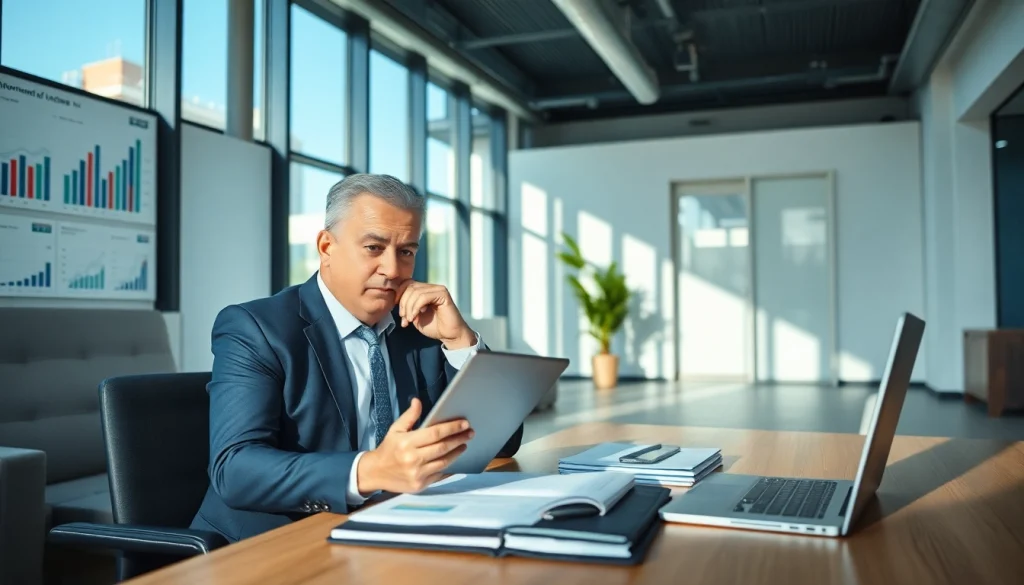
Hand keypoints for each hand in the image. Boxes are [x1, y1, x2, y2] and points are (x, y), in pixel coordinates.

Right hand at [356, 398, 473, 493]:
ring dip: (457, 452)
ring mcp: (417, 474)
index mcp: (407, 442)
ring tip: (464, 444)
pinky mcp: (420, 485)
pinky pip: (440, 475)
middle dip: (459, 439)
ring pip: (444, 462)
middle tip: (470, 432)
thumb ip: (409, 416)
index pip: (435, 433)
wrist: (375, 472)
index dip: (452, 428)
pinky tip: (455, 459)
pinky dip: (450, 467)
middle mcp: (412, 459)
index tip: (464, 423)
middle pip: (443, 447)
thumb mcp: (395, 429)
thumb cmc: (388, 449)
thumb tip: (417, 401)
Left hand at [395, 280, 475, 348]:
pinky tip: (415, 317)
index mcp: (424, 290)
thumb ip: (407, 306)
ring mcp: (438, 289)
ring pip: (415, 292)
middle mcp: (431, 287)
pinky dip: (416, 307)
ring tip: (409, 320)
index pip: (407, 284)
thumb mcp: (415, 315)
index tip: (399, 311)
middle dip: (403, 303)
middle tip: (404, 318)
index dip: (399, 295)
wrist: (450, 335)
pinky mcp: (443, 294)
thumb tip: (394, 300)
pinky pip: (424, 297)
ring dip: (409, 307)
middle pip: (410, 287)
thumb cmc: (434, 326)